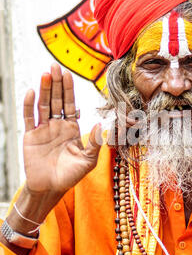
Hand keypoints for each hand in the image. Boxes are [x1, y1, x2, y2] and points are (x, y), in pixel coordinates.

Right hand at [23, 63, 101, 193]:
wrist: (50, 188)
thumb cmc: (71, 176)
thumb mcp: (88, 161)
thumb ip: (94, 144)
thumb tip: (98, 125)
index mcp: (71, 128)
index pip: (70, 104)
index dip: (68, 89)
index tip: (67, 74)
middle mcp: (57, 126)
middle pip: (56, 100)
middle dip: (56, 83)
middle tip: (55, 66)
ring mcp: (43, 129)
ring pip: (44, 105)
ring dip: (44, 90)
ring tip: (45, 74)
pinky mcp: (31, 136)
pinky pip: (29, 117)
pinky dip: (30, 105)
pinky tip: (32, 92)